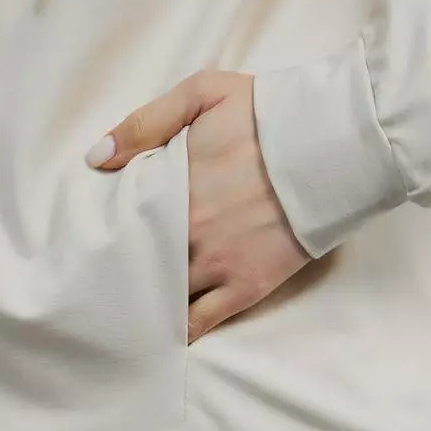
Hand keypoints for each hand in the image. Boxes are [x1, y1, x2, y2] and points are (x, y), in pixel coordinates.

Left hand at [85, 70, 309, 342]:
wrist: (335, 141)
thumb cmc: (268, 113)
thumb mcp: (202, 94)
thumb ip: (145, 123)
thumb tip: (95, 158)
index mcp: (169, 185)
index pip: (121, 220)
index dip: (108, 230)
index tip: (97, 237)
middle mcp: (185, 231)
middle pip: (137, 262)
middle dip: (121, 270)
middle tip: (104, 280)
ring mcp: (215, 263)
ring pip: (163, 296)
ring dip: (146, 302)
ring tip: (129, 310)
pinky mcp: (245, 286)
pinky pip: (199, 321)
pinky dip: (177, 332)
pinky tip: (162, 336)